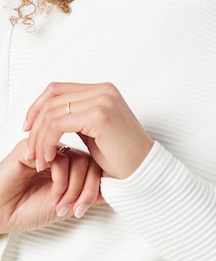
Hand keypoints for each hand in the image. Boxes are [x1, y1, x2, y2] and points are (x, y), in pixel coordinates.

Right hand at [0, 139, 102, 233]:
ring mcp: (47, 152)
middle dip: (85, 189)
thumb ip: (86, 196)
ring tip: (59, 202)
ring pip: (78, 159)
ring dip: (73, 187)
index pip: (94, 167)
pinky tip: (51, 193)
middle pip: (89, 162)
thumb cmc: (26, 209)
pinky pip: (58, 157)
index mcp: (69, 166)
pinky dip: (60, 178)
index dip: (94, 188)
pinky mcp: (32, 150)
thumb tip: (111, 192)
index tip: (83, 208)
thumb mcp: (65, 206)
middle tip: (74, 207)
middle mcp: (59, 156)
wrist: (0, 213)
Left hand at [23, 82, 153, 178]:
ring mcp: (102, 100)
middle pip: (51, 98)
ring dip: (38, 138)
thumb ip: (75, 118)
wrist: (144, 171)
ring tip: (39, 158)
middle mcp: (103, 90)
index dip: (36, 107)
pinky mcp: (99, 116)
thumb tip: (46, 117)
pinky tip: (49, 157)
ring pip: (51, 112)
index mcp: (102, 90)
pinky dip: (46, 142)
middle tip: (31, 149)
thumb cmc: (122, 156)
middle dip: (34, 125)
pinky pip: (57, 125)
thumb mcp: (93, 132)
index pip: (57, 89)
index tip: (28, 128)